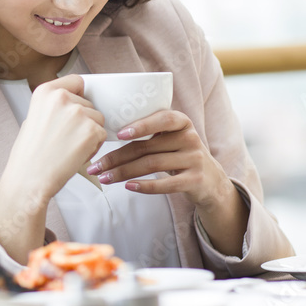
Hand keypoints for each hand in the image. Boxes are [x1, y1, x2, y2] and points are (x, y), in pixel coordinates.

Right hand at [0, 75, 106, 263]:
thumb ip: (53, 107)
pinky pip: (102, 135)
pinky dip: (94, 147)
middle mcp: (62, 97)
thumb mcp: (32, 118)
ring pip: (98, 119)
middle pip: (89, 103)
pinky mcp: (91, 130)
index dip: (78, 96)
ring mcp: (78, 113)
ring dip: (90, 133)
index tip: (73, 110)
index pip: (77, 81)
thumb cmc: (29, 155)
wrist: (28, 179)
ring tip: (69, 147)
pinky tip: (75, 155)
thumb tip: (71, 105)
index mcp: (45, 91)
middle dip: (83, 120)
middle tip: (65, 138)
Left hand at [85, 110, 227, 204]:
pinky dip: (145, 186)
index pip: (162, 119)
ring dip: (123, 173)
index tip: (118, 134)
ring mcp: (194, 159)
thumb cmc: (178, 154)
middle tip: (94, 166)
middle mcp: (190, 138)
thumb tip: (104, 133)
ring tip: (104, 178)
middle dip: (116, 157)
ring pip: (151, 165)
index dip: (141, 126)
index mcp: (182, 122)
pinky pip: (166, 184)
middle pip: (146, 147)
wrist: (211, 180)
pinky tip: (128, 186)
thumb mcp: (170, 138)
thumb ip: (149, 133)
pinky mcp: (195, 180)